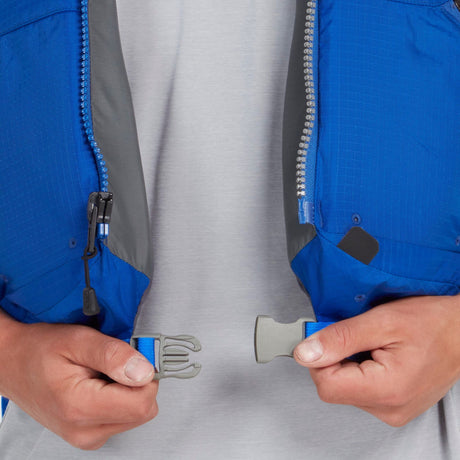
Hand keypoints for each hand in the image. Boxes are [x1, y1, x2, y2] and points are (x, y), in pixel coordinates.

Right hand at [0, 314, 157, 449]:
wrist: (13, 363)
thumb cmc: (39, 349)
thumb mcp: (79, 340)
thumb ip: (114, 355)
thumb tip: (145, 371)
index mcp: (80, 407)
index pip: (142, 404)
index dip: (147, 376)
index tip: (137, 358)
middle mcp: (84, 430)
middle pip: (142, 411)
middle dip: (138, 382)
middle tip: (117, 363)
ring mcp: (86, 437)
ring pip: (135, 415)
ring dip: (127, 390)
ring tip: (102, 372)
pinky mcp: (89, 435)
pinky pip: (123, 418)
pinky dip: (118, 398)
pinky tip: (100, 383)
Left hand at [294, 294, 459, 425]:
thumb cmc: (432, 323)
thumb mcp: (381, 321)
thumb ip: (339, 338)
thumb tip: (305, 353)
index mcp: (386, 390)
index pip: (325, 385)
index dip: (320, 357)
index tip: (328, 336)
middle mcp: (389, 408)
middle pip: (333, 387)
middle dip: (335, 357)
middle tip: (357, 335)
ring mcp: (393, 410)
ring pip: (345, 388)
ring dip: (348, 363)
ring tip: (372, 345)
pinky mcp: (393, 406)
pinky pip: (360, 390)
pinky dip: (360, 370)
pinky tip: (377, 355)